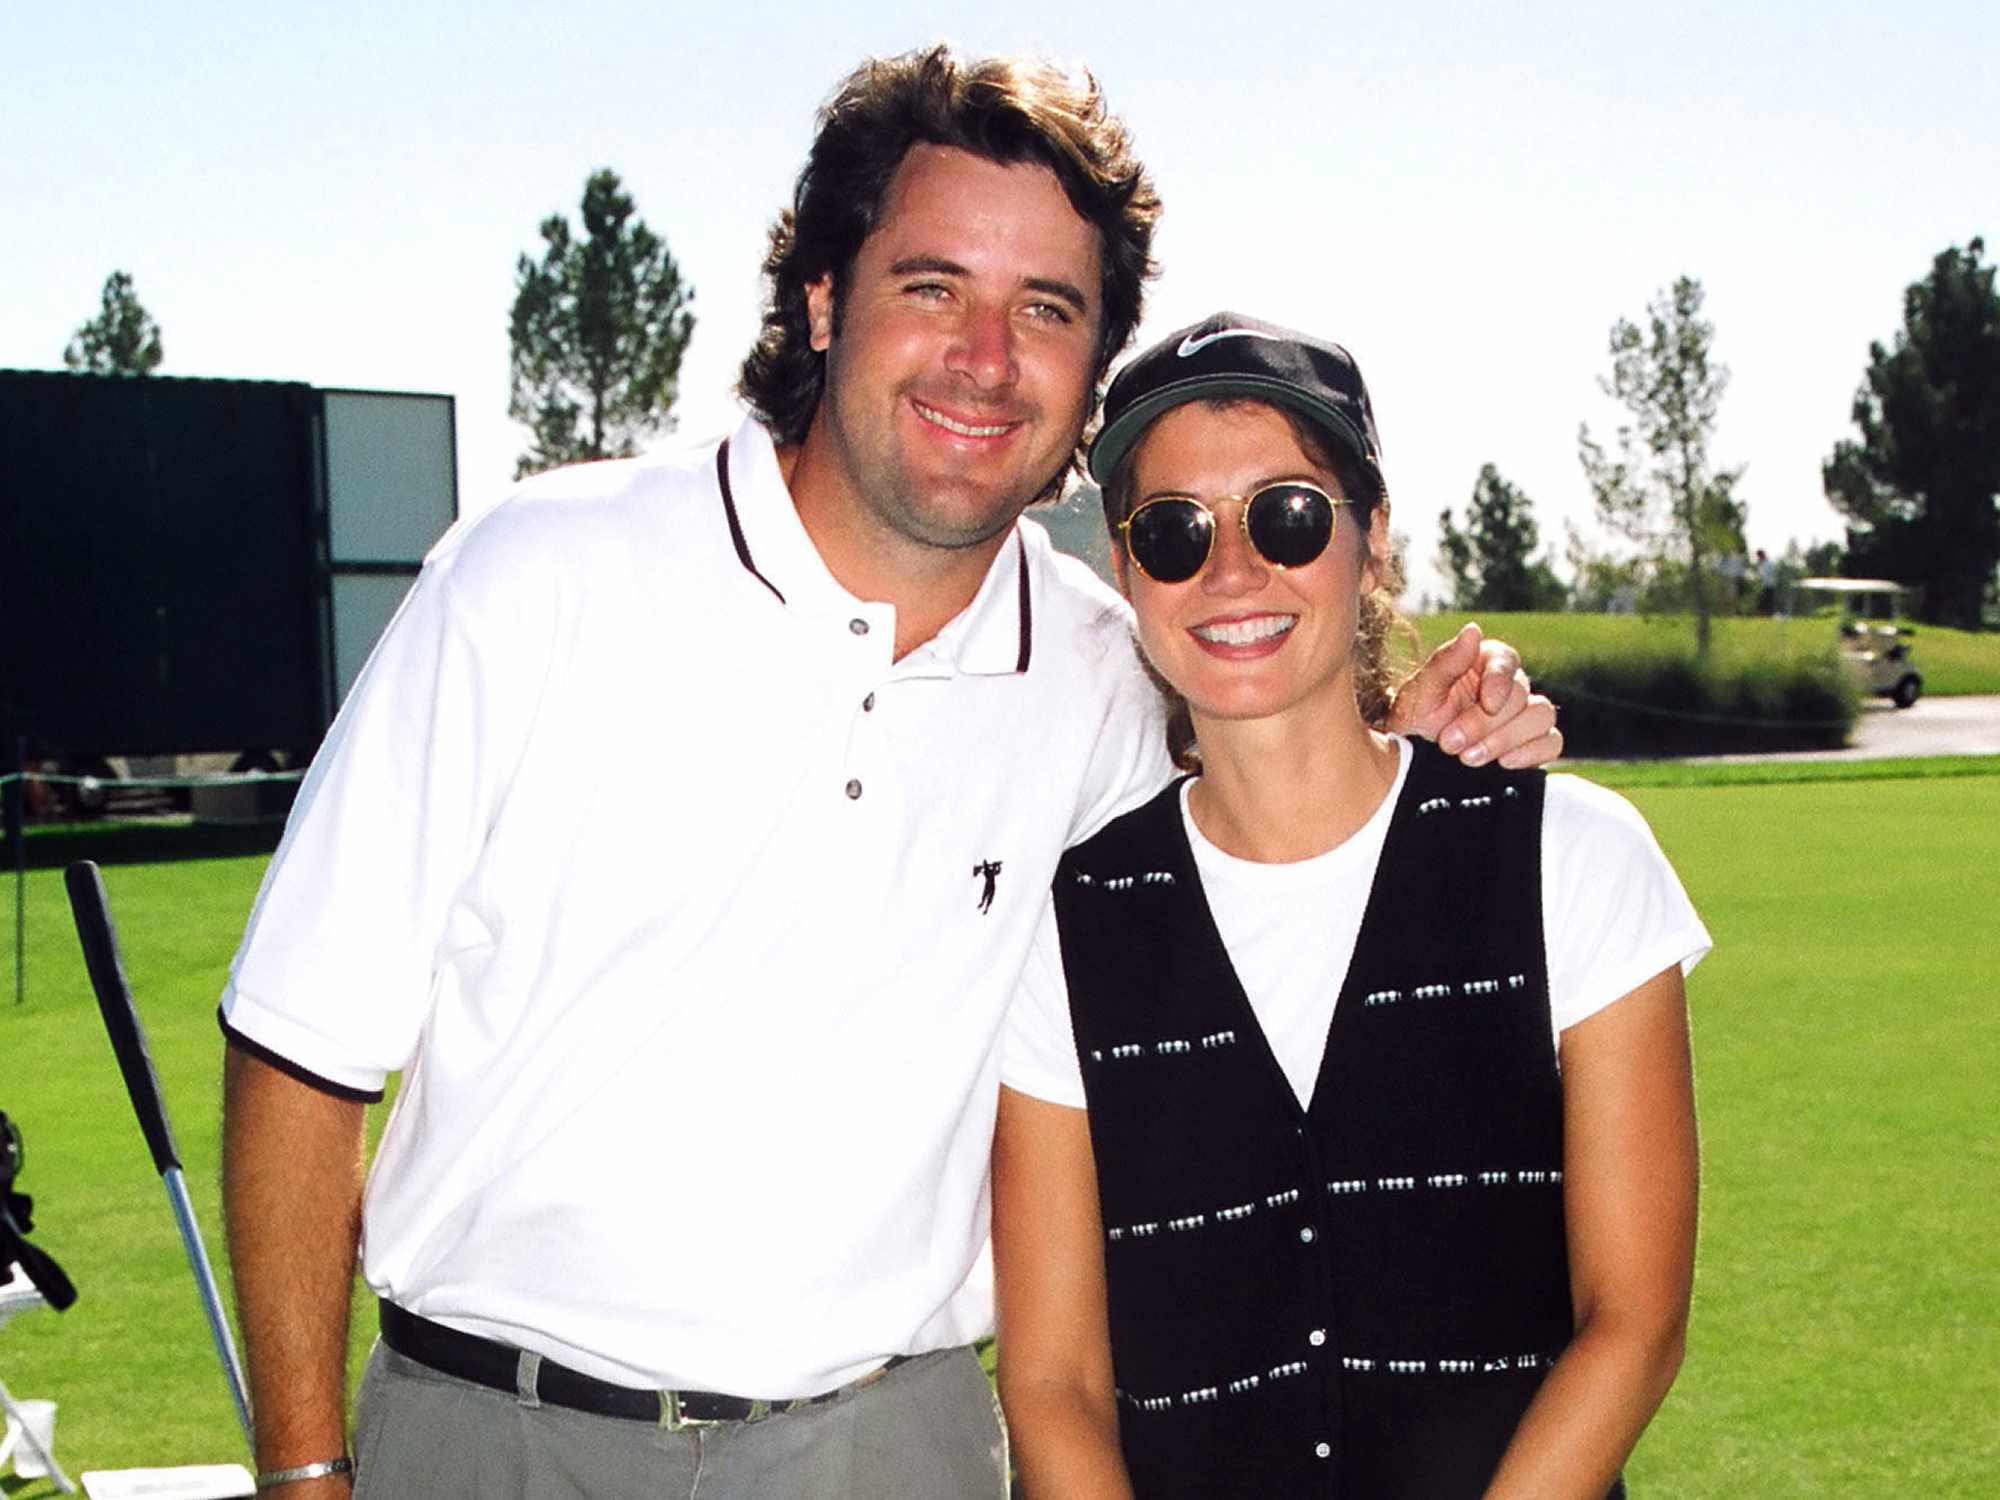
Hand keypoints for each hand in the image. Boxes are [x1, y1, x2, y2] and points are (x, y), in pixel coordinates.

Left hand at [1387, 622, 1561, 768]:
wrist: (1413, 760)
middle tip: (1450, 743)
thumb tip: (1473, 629)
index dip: (1500, 681)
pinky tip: (1503, 764)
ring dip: (1506, 739)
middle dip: (1483, 724)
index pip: (1506, 659)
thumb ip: (1446, 662)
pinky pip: (1552, 742)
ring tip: (1469, 758)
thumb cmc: (1414, 720)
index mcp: (1481, 663)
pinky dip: (1532, 753)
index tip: (1488, 703)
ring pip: (1541, 716)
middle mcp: (1508, 685)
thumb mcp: (1419, 693)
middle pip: (1520, 696)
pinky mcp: (1532, 744)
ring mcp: (1523, 715)